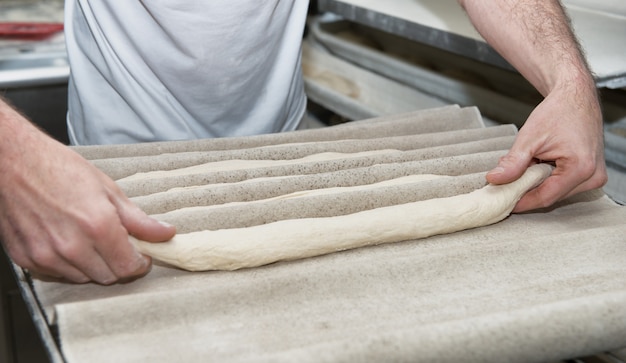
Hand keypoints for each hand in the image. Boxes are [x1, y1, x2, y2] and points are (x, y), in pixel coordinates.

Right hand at [0, 111, 175, 283]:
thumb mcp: (108, 189)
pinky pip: (57, 274)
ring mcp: (47, 255)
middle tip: (116, 244)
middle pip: (109, 277)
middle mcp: (72, 246)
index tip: (141, 256)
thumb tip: (165, 233)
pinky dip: (67, 264)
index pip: (128, 268)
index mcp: (98, 227)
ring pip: (83, 278)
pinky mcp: (27, 259)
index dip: (140, 263)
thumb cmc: (58, 169)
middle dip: (118, 264)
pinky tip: (66, 241)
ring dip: (93, 265)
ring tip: (88, 238)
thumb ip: (138, 219)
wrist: (13, 162)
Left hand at [486, 80, 606, 211]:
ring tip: (526, 163)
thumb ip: (512, 163)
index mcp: (581, 168)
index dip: (521, 202)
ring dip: (536, 183)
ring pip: (556, 192)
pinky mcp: (591, 174)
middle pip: (551, 196)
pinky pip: (563, 185)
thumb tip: (494, 180)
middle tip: (506, 181)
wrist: (576, 97)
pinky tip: (537, 164)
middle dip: (527, 190)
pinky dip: (546, 178)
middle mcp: (593, 176)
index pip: (545, 197)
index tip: (502, 202)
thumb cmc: (558, 111)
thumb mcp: (529, 138)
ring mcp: (594, 176)